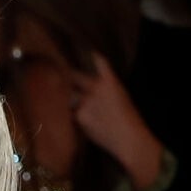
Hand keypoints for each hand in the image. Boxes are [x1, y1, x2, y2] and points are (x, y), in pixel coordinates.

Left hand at [69, 53, 163, 188]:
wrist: (128, 138)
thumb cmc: (130, 120)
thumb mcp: (122, 96)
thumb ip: (107, 88)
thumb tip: (92, 86)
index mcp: (110, 80)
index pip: (98, 61)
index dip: (90, 55)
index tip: (83, 52)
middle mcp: (96, 87)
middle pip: (74, 76)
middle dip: (66, 76)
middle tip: (60, 75)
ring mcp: (86, 101)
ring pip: (70, 97)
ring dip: (70, 101)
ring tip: (78, 108)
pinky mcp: (80, 116)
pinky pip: (72, 113)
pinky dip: (74, 117)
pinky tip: (84, 123)